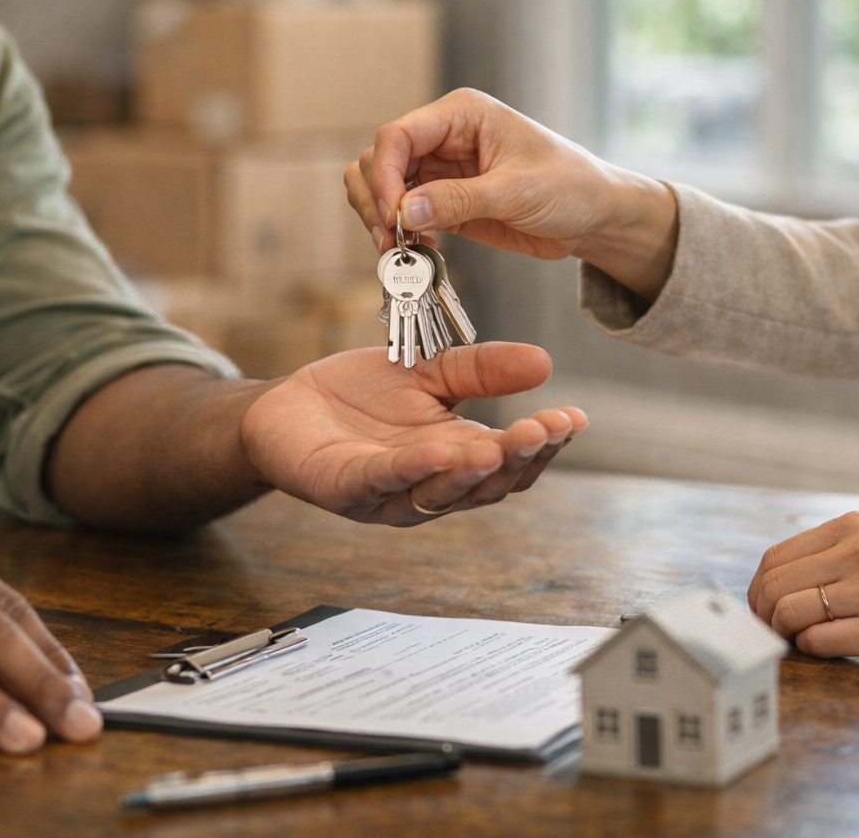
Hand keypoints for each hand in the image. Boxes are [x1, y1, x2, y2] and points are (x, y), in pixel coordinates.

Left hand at [240, 343, 585, 525]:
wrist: (285, 406)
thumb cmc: (359, 398)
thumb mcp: (430, 372)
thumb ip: (481, 371)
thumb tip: (544, 362)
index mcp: (457, 458)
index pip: (512, 463)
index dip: (545, 444)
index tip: (573, 416)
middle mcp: (429, 487)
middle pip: (486, 486)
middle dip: (519, 458)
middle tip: (546, 428)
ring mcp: (388, 496)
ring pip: (439, 493)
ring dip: (472, 472)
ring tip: (501, 446)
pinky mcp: (343, 490)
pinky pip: (381, 482)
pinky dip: (410, 470)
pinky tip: (437, 451)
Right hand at [344, 89, 679, 299]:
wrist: (594, 217)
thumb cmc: (570, 187)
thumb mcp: (517, 192)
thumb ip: (459, 200)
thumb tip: (405, 211)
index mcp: (460, 115)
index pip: (397, 136)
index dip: (385, 176)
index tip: (393, 217)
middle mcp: (442, 138)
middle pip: (377, 160)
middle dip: (376, 200)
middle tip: (391, 241)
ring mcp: (439, 170)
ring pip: (381, 187)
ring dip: (379, 218)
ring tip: (399, 251)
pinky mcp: (442, 202)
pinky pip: (402, 214)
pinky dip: (398, 234)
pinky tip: (417, 253)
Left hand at [745, 512, 858, 658]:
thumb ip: (831, 552)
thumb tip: (774, 582)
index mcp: (850, 527)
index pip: (773, 560)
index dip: (758, 592)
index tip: (764, 610)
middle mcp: (857, 552)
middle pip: (773, 587)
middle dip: (763, 616)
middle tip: (774, 632)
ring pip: (789, 613)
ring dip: (784, 634)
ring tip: (800, 640)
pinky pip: (820, 642)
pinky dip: (811, 650)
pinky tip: (828, 649)